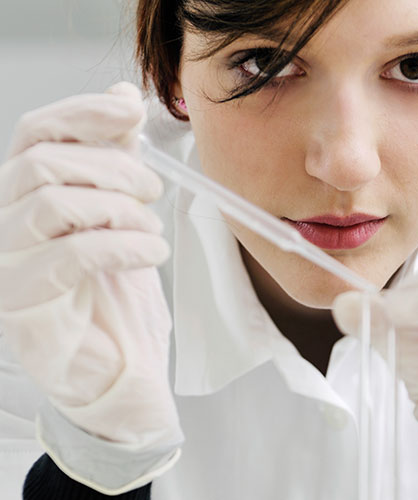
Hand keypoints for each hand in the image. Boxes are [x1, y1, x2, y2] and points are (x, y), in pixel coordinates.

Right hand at [0, 82, 180, 448]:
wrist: (119, 363)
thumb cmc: (115, 291)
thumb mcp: (120, 213)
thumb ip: (115, 159)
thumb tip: (124, 100)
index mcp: (22, 194)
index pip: (36, 132)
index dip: (83, 114)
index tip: (132, 113)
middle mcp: (0, 222)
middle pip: (43, 163)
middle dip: (113, 169)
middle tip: (154, 190)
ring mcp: (2, 263)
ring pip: (53, 202)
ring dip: (120, 209)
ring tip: (153, 230)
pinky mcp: (19, 303)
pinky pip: (71, 254)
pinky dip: (125, 245)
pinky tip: (153, 252)